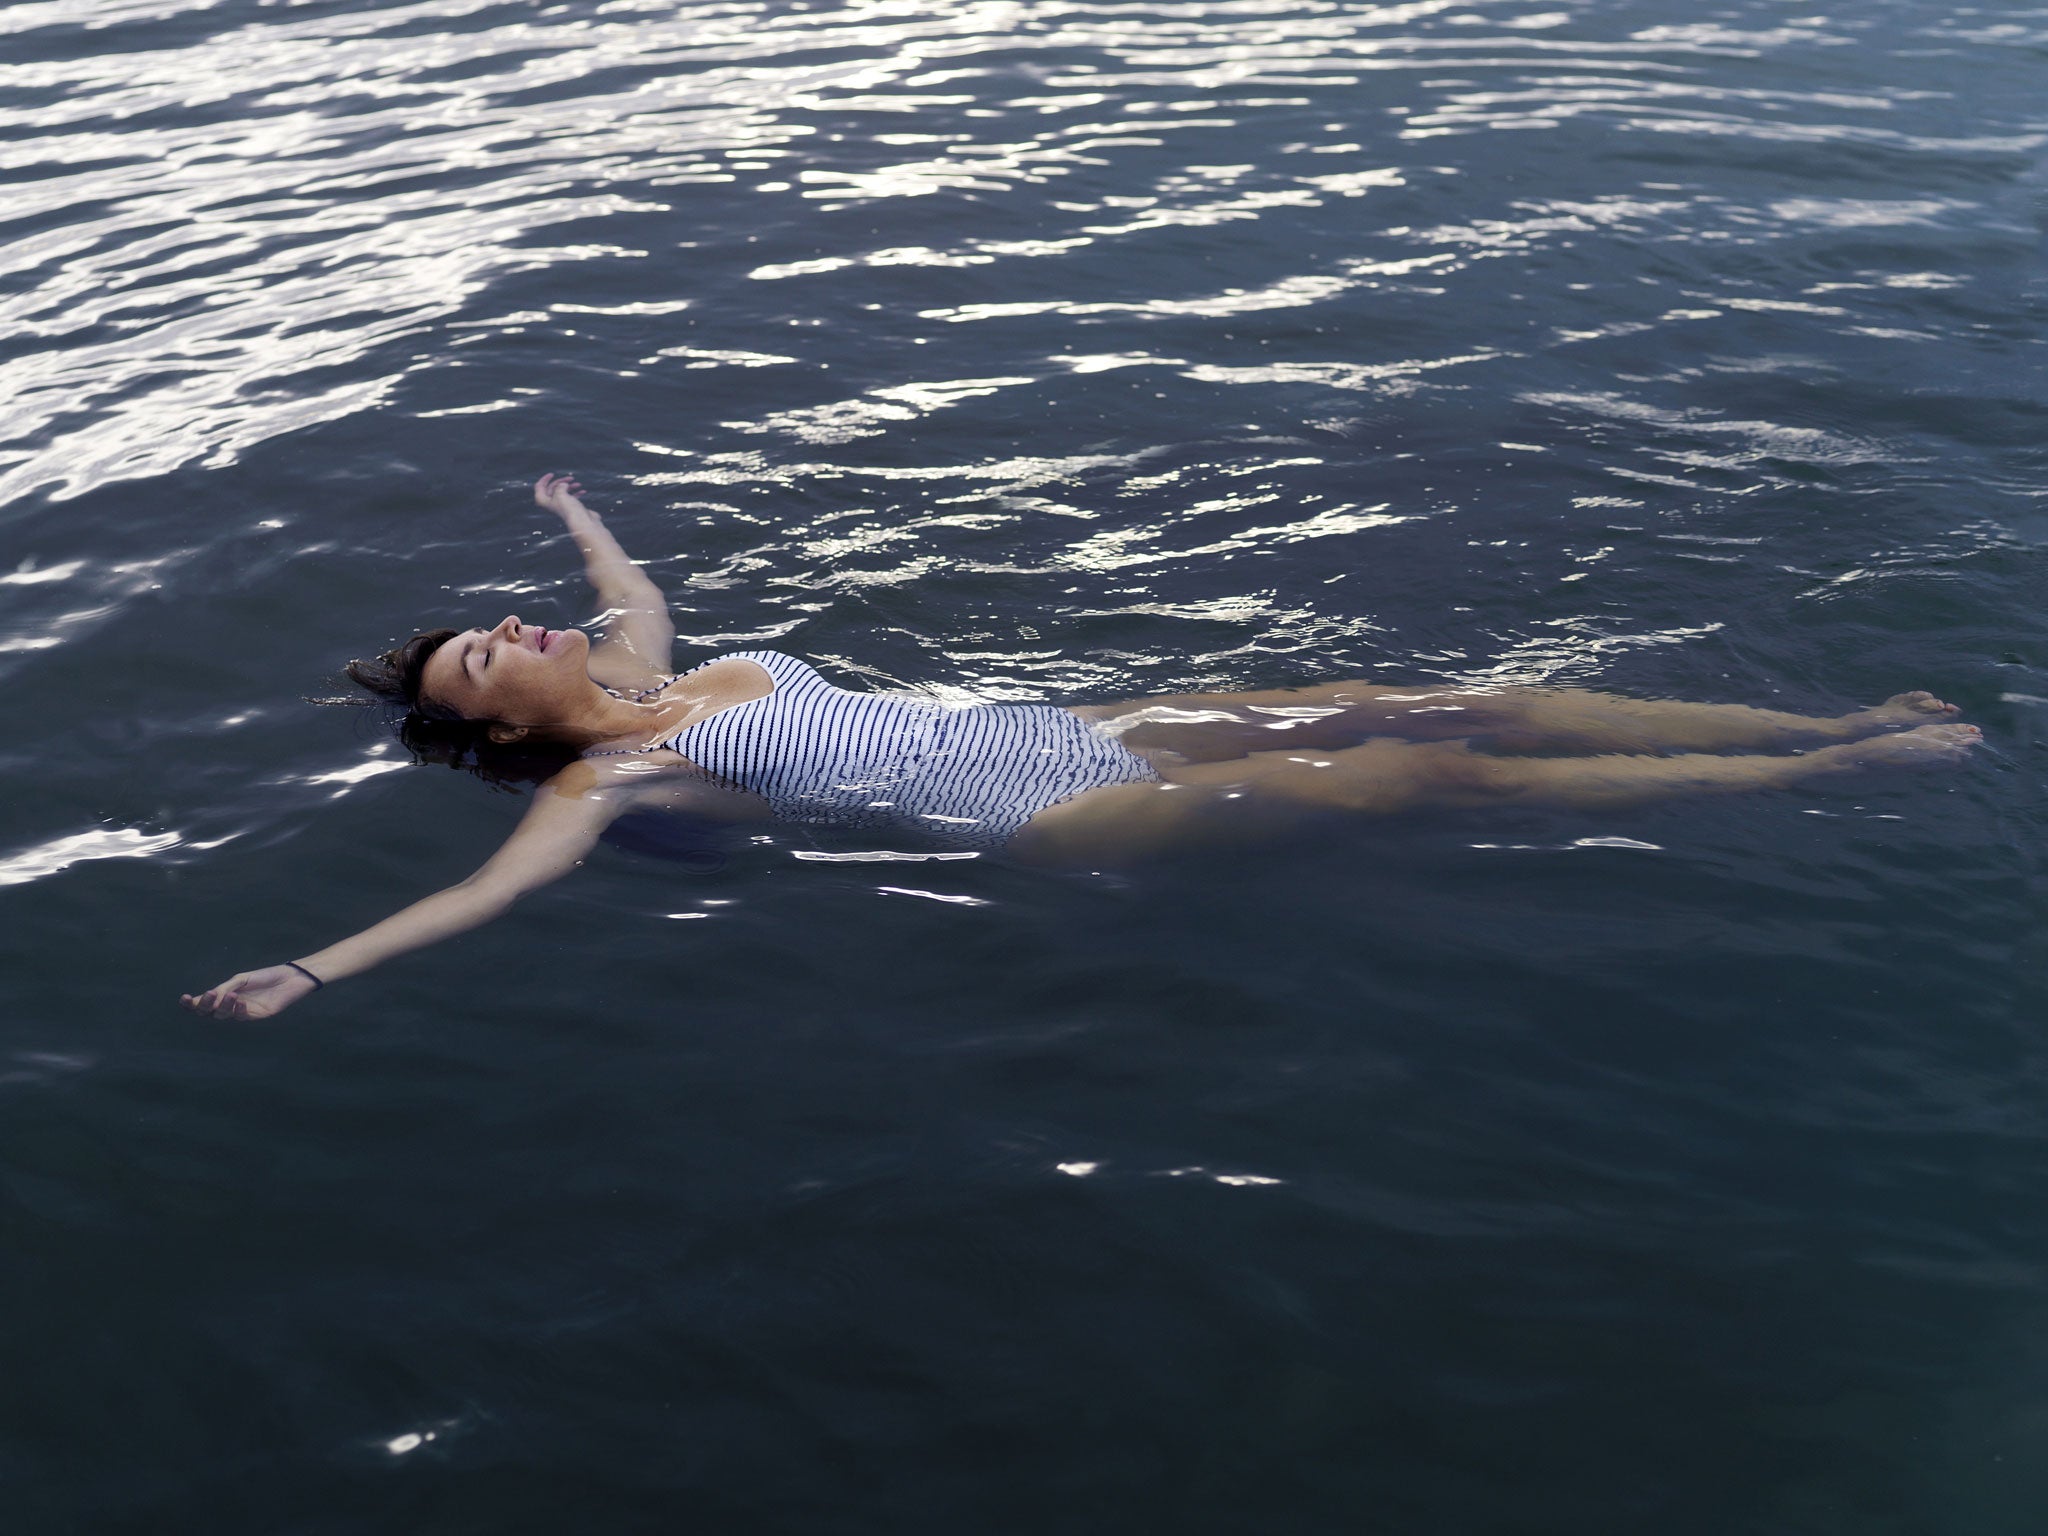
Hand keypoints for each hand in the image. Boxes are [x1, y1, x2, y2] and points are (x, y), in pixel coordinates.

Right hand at [181, 964, 321, 1020]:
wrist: (288, 978)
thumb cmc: (264, 976)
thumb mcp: (241, 979)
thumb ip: (225, 987)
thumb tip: (210, 997)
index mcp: (223, 994)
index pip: (201, 1002)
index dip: (190, 1003)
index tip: (184, 998)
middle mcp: (229, 1005)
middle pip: (208, 1012)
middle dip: (204, 1006)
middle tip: (208, 996)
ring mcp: (241, 1012)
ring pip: (223, 1015)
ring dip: (224, 1005)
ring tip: (231, 994)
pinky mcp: (255, 1016)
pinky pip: (242, 1017)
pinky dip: (239, 1010)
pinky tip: (241, 1002)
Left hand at [534, 472, 594, 522]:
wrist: (582, 521)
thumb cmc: (569, 508)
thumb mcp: (560, 492)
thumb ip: (560, 485)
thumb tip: (564, 484)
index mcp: (543, 500)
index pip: (539, 487)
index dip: (545, 479)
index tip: (552, 474)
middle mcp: (550, 504)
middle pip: (552, 488)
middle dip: (561, 481)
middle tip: (570, 478)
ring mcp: (560, 506)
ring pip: (563, 492)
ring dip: (570, 486)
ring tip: (578, 484)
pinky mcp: (570, 508)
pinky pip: (571, 497)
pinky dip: (576, 493)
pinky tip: (583, 491)